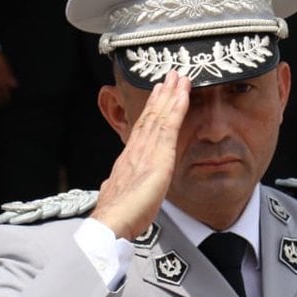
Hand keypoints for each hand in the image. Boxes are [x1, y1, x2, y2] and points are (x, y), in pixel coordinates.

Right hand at [91, 70, 191, 240]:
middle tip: (170, 76)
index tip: (157, 94)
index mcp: (127, 160)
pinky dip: (176, 107)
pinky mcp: (158, 155)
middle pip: (150, 116)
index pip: (142, 129)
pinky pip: (169, 124)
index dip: (150, 110)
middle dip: (161, 95)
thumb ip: (119, 190)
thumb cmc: (117, 217)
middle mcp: (136, 149)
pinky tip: (183, 94)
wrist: (112, 221)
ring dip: (171, 94)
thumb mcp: (118, 198)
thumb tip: (112, 191)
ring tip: (178, 77)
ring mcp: (146, 150)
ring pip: (160, 115)